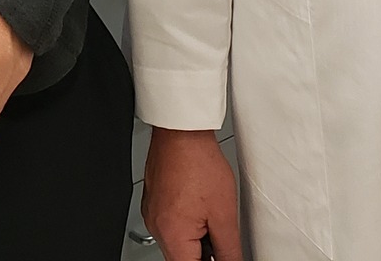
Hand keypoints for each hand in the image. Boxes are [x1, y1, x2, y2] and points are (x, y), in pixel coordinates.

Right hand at [142, 126, 240, 260]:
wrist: (181, 131)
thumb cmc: (198, 162)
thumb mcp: (224, 214)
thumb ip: (229, 250)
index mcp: (172, 235)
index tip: (221, 256)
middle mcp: (156, 227)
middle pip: (182, 258)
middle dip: (204, 253)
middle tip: (219, 234)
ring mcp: (152, 215)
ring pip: (176, 243)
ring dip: (195, 240)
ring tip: (210, 215)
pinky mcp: (153, 203)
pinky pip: (169, 226)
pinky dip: (185, 225)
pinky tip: (198, 208)